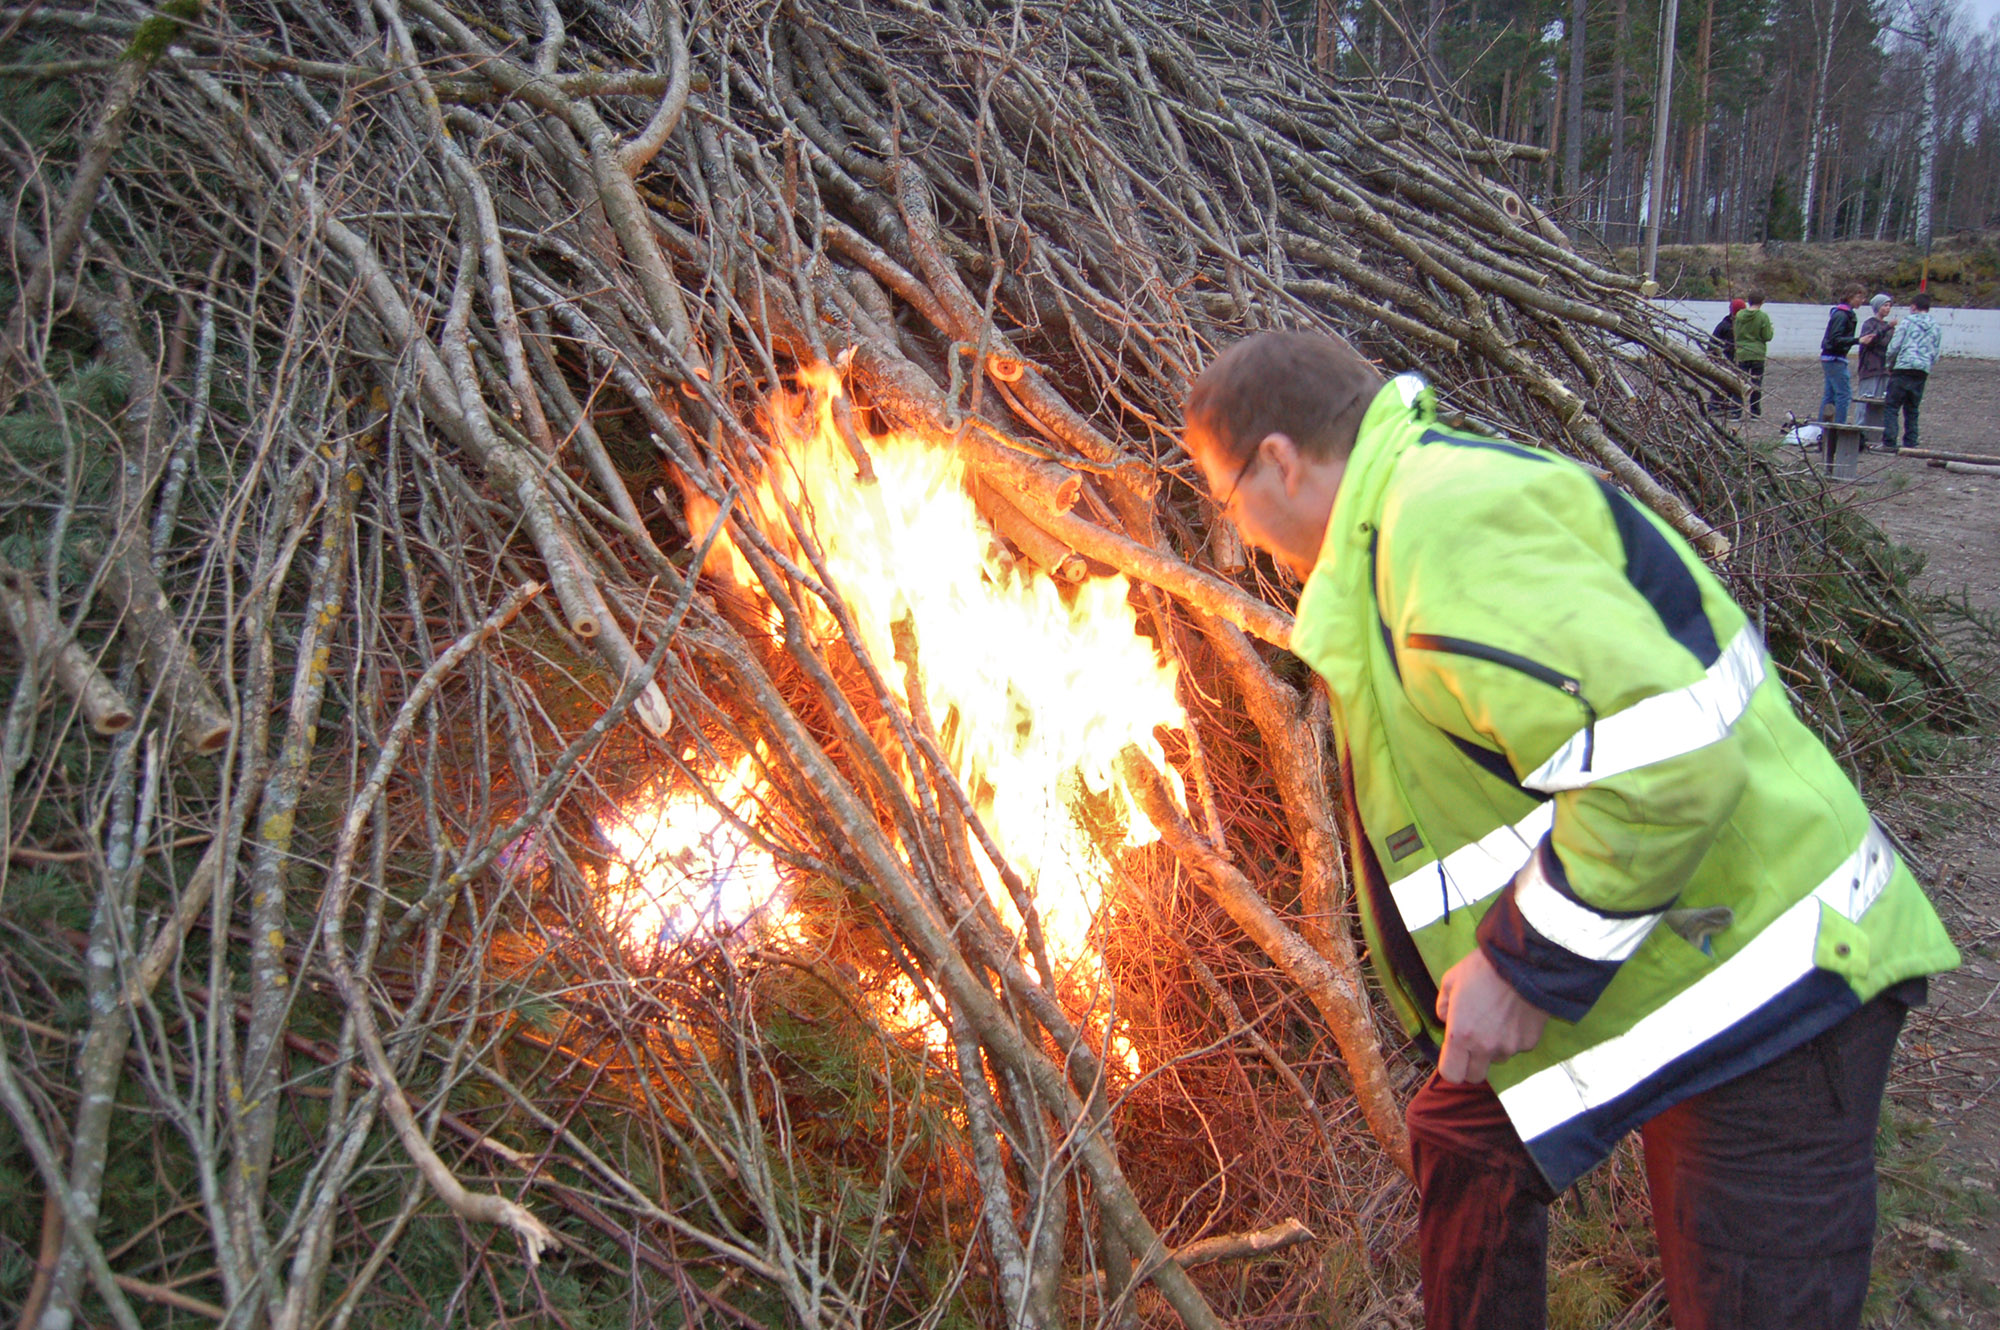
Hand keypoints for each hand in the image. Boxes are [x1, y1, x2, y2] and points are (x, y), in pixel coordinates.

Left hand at [1435, 948, 1549, 1083]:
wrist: (1523, 963)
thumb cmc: (1482, 969)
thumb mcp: (1451, 980)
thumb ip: (1443, 1006)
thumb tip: (1446, 1019)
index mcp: (1460, 1035)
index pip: (1451, 1074)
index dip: (1450, 1067)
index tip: (1453, 1056)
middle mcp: (1484, 1047)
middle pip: (1475, 1076)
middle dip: (1471, 1064)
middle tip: (1473, 1042)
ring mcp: (1509, 1047)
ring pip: (1497, 1060)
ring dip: (1493, 1049)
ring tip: (1497, 1020)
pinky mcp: (1529, 1043)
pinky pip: (1517, 1048)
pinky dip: (1513, 1038)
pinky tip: (1514, 1016)